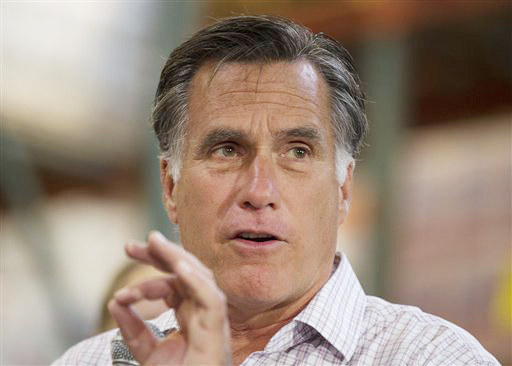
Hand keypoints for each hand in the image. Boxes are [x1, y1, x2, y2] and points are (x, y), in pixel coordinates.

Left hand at [108, 231, 231, 364]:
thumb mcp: (147, 354)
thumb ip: (133, 329)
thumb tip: (114, 301)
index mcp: (192, 316)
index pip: (173, 284)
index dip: (148, 277)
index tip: (119, 294)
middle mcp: (205, 313)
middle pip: (188, 272)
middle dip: (162, 254)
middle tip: (132, 245)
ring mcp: (214, 321)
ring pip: (201, 278)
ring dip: (177, 258)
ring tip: (153, 243)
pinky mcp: (217, 333)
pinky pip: (211, 299)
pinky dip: (196, 282)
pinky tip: (178, 267)